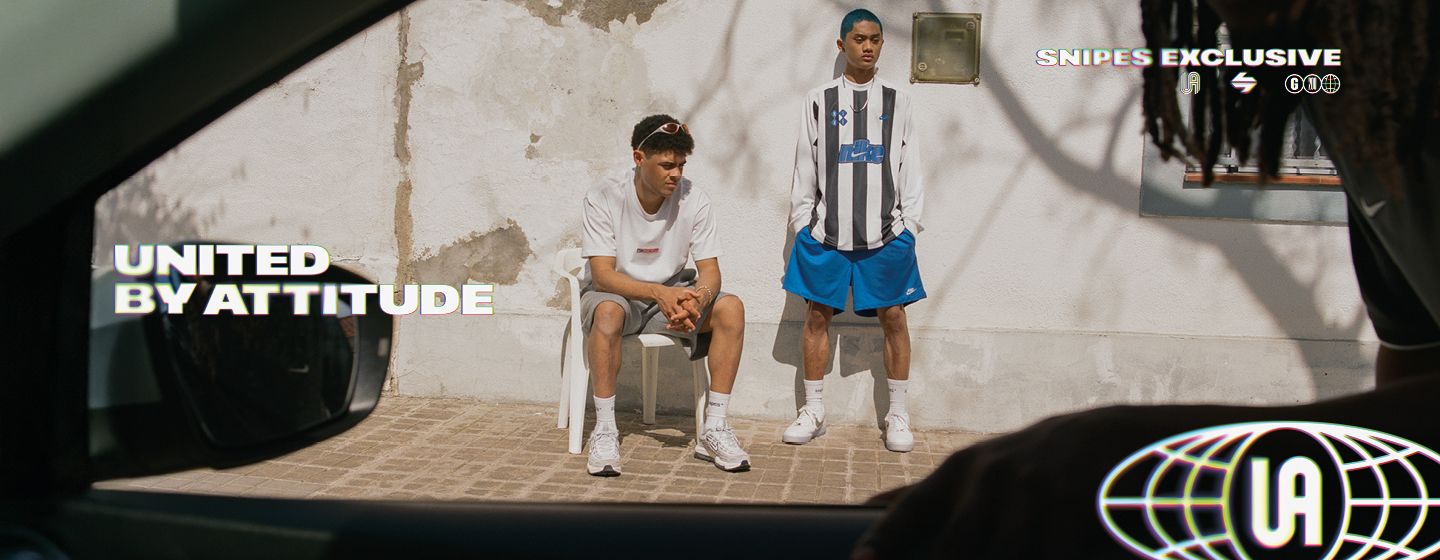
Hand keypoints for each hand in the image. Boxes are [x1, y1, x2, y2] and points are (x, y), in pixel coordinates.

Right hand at [655, 286, 701, 331]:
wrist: (660, 293)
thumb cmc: (673, 291)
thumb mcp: (683, 289)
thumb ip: (692, 293)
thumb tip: (700, 295)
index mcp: (680, 301)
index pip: (688, 308)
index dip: (694, 312)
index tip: (699, 316)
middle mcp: (675, 307)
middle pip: (682, 317)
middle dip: (688, 323)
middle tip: (693, 328)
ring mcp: (670, 311)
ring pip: (676, 321)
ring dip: (682, 327)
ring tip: (687, 330)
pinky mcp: (666, 314)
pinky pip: (671, 322)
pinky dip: (675, 326)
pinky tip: (680, 329)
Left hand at [850, 402, 1341, 558]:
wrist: (1130, 440)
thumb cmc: (1048, 465)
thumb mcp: (992, 470)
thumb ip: (937, 496)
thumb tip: (872, 507)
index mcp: (964, 471)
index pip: (908, 513)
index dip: (881, 542)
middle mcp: (990, 479)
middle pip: (951, 550)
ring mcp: (1031, 496)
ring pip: (996, 556)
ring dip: (1001, 556)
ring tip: (1021, 543)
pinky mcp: (1070, 513)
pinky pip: (1045, 558)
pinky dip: (1045, 558)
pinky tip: (1054, 547)